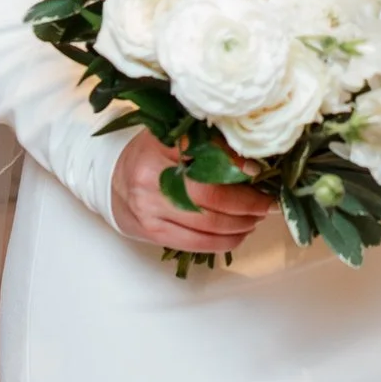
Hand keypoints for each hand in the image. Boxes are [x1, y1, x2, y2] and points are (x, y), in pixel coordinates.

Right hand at [110, 132, 275, 258]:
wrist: (112, 182)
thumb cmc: (152, 157)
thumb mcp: (173, 138)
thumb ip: (208, 143)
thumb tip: (255, 160)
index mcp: (160, 144)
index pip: (205, 152)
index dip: (237, 165)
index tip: (260, 172)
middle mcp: (152, 175)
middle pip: (212, 194)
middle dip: (248, 202)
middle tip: (268, 202)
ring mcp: (150, 207)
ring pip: (208, 223)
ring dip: (241, 223)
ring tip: (256, 217)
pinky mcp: (153, 232)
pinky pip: (197, 243)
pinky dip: (225, 241)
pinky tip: (239, 234)